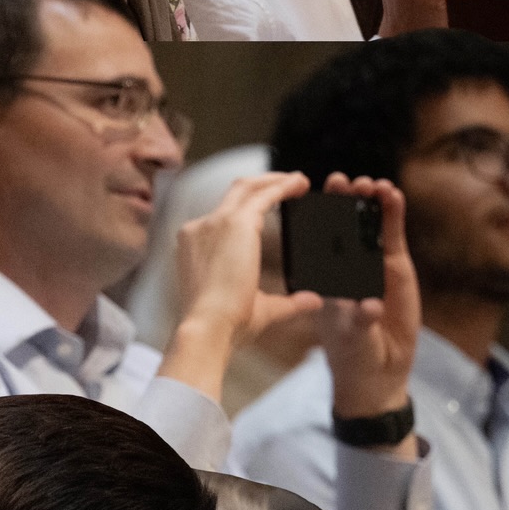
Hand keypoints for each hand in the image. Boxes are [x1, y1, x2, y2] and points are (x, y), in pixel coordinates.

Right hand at [162, 170, 321, 399]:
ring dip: (275, 181)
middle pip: (234, 192)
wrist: (209, 328)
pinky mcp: (235, 223)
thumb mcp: (261, 309)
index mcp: (196, 246)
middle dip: (263, 183)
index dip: (249, 206)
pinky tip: (300, 185)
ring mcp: (215, 222)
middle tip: (290, 182)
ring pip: (247, 187)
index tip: (269, 204)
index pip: (224, 215)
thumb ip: (287, 302)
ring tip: (299, 181)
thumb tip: (312, 300)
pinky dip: (283, 186)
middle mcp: (200, 228)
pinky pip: (263, 195)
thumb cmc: (226, 326)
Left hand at [316, 173, 421, 420]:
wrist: (379, 370)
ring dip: (368, 203)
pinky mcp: (396, 267)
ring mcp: (371, 264)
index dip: (317, 217)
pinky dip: (392, 215)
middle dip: (343, 202)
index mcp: (325, 276)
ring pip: (368, 225)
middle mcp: (347, 265)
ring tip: (371, 184)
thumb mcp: (353, 336)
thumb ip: (362, 319)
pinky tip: (393, 195)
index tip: (310, 195)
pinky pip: (392, 235)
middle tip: (343, 181)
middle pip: (343, 225)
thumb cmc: (353, 353)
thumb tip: (370, 305)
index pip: (319, 240)